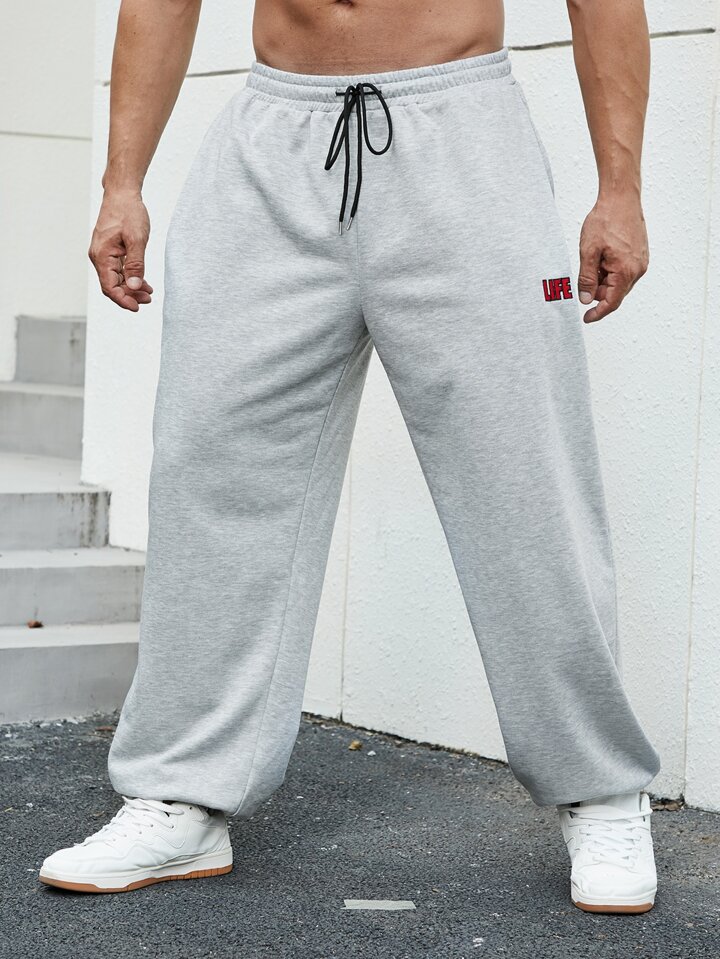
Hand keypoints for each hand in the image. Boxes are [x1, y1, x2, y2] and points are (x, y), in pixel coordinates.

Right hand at [89, 189, 153, 311]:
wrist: (122, 193)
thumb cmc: (128, 212)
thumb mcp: (137, 239)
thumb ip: (136, 264)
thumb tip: (133, 285)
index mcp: (102, 255)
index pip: (109, 287)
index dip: (123, 300)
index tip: (138, 307)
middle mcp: (99, 257)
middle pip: (112, 285)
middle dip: (130, 295)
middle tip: (149, 299)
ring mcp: (103, 254)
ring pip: (116, 279)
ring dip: (131, 287)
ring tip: (149, 292)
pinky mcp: (109, 251)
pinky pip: (117, 270)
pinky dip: (130, 277)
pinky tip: (143, 282)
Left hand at [577, 193, 648, 322]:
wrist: (621, 198)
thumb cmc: (605, 220)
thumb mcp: (588, 252)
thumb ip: (587, 279)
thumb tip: (586, 300)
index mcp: (625, 271)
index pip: (612, 302)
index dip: (598, 313)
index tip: (586, 318)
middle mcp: (637, 269)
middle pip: (615, 293)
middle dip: (598, 291)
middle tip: (584, 277)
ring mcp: (641, 262)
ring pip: (619, 283)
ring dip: (604, 280)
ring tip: (594, 259)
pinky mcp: (640, 256)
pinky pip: (624, 272)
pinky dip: (611, 271)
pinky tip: (602, 257)